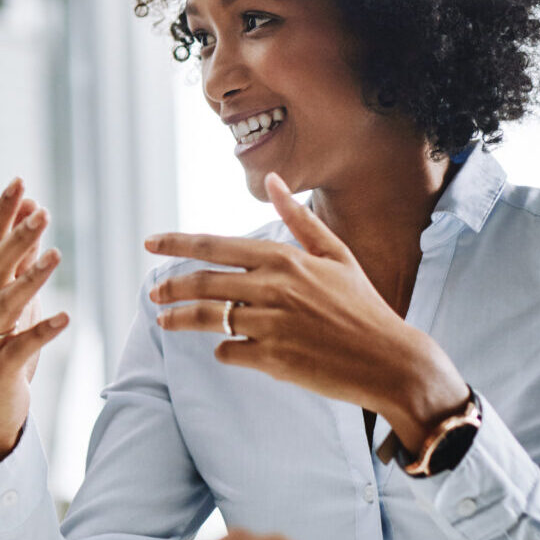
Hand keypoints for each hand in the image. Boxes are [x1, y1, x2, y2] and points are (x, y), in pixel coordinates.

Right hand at [0, 179, 72, 470]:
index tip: (19, 182)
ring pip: (4, 303)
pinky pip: (21, 347)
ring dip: (29, 277)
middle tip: (40, 211)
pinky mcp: (2, 368)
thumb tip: (32, 212)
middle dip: (16, 237)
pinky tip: (65, 318)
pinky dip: (42, 331)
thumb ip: (21, 258)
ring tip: (56, 254)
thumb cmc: (4, 348)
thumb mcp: (15, 298)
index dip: (2, 213)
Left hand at [146, 172, 468, 448]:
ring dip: (180, 320)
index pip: (215, 245)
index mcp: (285, 258)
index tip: (150, 243)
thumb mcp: (336, 254)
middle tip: (154, 294)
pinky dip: (223, 350)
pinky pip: (229, 351)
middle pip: (203, 282)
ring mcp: (271, 325)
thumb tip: (274, 179)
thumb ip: (299, 219)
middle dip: (171, 287)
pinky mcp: (273, 359)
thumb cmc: (362, 305)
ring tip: (165, 321)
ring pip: (208, 318)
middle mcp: (274, 288)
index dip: (176, 244)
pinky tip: (225, 349)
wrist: (390, 359)